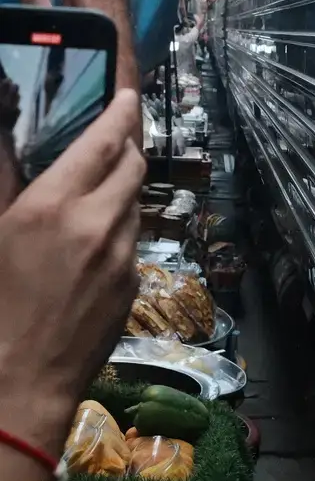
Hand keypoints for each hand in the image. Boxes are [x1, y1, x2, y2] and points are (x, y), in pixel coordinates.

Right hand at [0, 89, 143, 454]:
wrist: (17, 384)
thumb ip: (7, 184)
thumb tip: (11, 150)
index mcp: (52, 205)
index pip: (104, 140)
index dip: (121, 112)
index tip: (129, 96)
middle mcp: (97, 222)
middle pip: (133, 163)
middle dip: (126, 146)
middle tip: (114, 140)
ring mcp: (122, 254)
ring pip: (135, 202)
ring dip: (121, 191)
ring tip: (97, 196)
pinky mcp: (133, 283)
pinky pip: (134, 241)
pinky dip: (120, 230)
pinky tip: (95, 244)